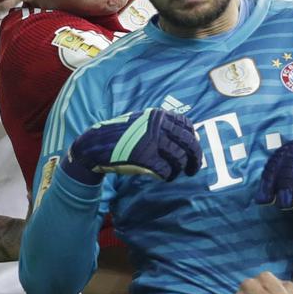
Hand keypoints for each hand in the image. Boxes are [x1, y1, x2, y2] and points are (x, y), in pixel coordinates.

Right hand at [61, 108, 199, 184]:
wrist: (97, 145)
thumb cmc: (121, 135)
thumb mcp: (142, 122)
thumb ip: (163, 126)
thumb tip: (191, 136)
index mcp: (158, 116)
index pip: (187, 125)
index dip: (193, 139)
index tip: (192, 149)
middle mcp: (157, 126)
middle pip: (189, 143)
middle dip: (195, 158)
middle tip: (194, 169)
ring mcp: (152, 142)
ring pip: (179, 159)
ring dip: (179, 169)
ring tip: (173, 174)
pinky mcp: (145, 159)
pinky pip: (166, 171)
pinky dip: (167, 176)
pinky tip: (163, 177)